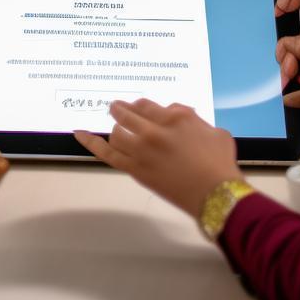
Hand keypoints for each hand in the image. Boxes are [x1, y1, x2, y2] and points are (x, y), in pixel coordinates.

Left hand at [74, 99, 240, 218]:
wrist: (215, 195)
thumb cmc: (220, 163)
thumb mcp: (214, 131)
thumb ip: (193, 119)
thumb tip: (178, 117)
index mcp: (174, 117)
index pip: (147, 104)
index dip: (141, 106)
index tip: (139, 108)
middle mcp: (154, 130)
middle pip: (128, 113)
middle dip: (120, 109)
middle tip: (116, 107)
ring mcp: (142, 150)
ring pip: (117, 132)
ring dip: (116, 128)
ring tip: (117, 127)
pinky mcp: (135, 169)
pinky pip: (107, 154)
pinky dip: (91, 142)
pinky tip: (79, 133)